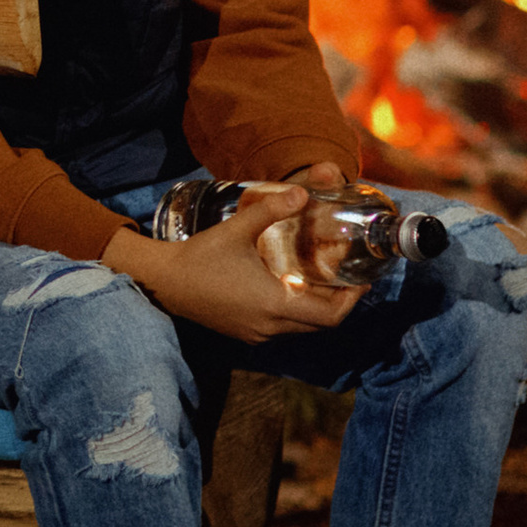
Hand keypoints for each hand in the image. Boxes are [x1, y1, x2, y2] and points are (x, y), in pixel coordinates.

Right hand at [103, 186, 364, 341]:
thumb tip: (303, 192)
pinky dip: (294, 313)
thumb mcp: (236, 229)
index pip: (330, 317)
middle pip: (320, 325)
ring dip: (315, 309)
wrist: (163, 282)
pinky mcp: (245, 333)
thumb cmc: (200, 256)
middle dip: (338, 303)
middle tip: (346, 277)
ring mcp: (257, 334)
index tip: (362, 281)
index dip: (352, 301)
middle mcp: (270, 326)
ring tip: (321, 280)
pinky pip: (282, 329)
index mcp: (275, 304)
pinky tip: (287, 288)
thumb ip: (271, 210)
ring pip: (301, 328)